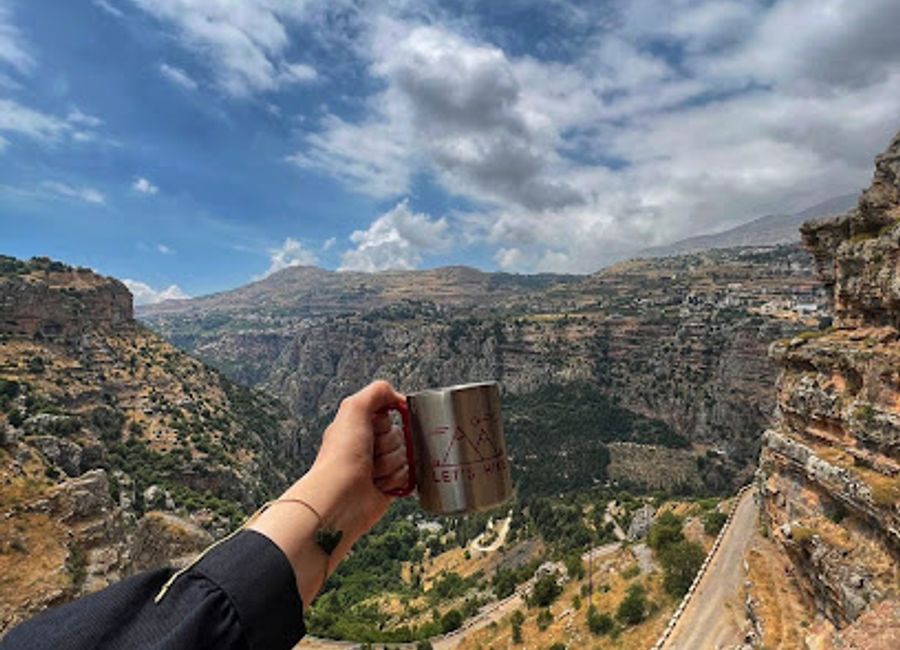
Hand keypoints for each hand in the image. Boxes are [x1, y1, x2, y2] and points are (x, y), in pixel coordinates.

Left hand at [249, 380, 409, 605]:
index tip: (374, 429)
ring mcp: (379, 467)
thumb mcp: (354, 409)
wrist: (340, 499)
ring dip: (391, 464)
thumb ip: (377, 391)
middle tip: (370, 454)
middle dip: (389, 445)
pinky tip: (379, 485)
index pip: (390, 415)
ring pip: (406, 456)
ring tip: (371, 473)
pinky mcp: (389, 487)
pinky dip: (396, 480)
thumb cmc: (341, 457)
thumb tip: (399, 397)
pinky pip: (409, 476)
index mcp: (358, 426)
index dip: (385, 423)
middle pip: (400, 435)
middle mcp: (368, 446)